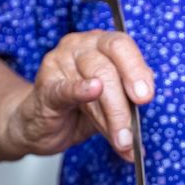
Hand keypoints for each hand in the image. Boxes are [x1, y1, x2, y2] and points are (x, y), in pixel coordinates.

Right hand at [4, 30, 153, 160]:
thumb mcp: (109, 104)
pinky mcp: (45, 85)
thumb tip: (144, 129)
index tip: (146, 96)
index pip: (121, 45)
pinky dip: (80, 90)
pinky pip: (65, 87)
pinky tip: (93, 91)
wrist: (38, 124)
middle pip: (108, 68)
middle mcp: (80, 46)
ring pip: (92, 81)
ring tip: (119, 140)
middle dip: (123, 103)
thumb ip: (128, 105)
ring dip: (109, 116)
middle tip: (131, 131)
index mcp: (101, 44)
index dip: (136, 69)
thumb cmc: (76, 108)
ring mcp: (60, 62)